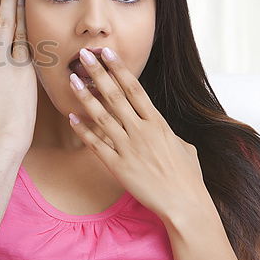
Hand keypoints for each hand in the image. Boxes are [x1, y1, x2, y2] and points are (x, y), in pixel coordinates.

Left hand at [66, 47, 212, 222]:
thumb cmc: (188, 178)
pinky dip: (83, 130)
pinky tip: (71, 116)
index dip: (120, 70)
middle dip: (98, 74)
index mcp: (158, 124)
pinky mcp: (118, 166)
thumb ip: (167, 132)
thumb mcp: (184, 147)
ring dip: (85, 96)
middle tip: (83, 55)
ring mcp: (128, 148)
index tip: (108, 53)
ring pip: (102, 116)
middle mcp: (142, 132)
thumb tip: (160, 127)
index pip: (135, 89)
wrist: (185, 206)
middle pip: (115, 96)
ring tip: (72, 79)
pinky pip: (96, 144)